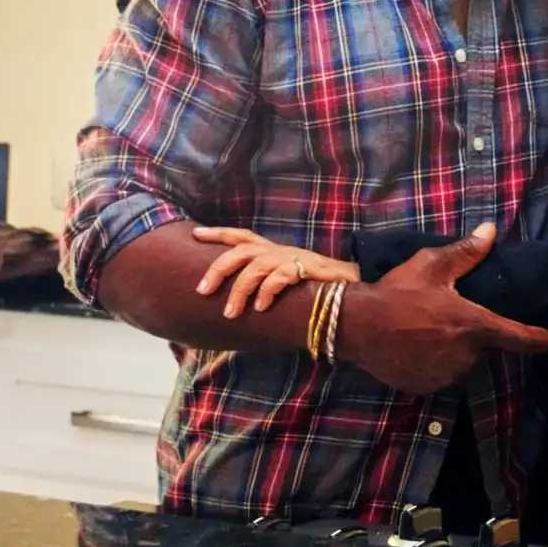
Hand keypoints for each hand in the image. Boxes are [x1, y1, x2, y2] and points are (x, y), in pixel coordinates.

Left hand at [192, 225, 359, 318]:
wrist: (352, 287)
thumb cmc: (313, 288)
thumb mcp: (283, 281)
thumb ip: (263, 286)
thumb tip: (233, 305)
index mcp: (272, 251)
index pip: (241, 236)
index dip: (218, 233)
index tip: (195, 234)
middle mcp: (280, 251)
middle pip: (242, 250)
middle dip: (219, 268)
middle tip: (203, 290)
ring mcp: (294, 259)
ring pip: (257, 266)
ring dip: (240, 289)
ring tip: (231, 313)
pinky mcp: (309, 270)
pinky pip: (282, 276)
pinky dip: (268, 291)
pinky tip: (261, 307)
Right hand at [337, 223, 547, 395]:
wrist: (355, 327)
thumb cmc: (396, 292)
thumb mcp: (431, 266)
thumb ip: (466, 252)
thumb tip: (491, 231)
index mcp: (473, 326)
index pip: (519, 336)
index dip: (545, 341)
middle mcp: (466, 357)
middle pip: (486, 347)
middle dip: (474, 333)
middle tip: (446, 314)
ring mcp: (446, 376)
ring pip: (465, 362)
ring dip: (456, 349)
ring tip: (427, 328)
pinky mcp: (427, 388)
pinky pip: (443, 374)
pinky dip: (436, 362)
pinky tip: (416, 345)